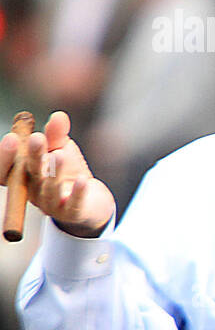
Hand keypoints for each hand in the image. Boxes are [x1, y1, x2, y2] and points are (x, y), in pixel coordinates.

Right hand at [0, 111, 115, 236]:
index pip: (5, 170)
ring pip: (49, 189)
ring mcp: (51, 205)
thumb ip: (57, 135)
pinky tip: (83, 179)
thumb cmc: (67, 173)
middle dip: (32, 156)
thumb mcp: (60, 150)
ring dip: (53, 173)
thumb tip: (58, 115)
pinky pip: (73, 204)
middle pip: (29, 175)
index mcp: (23, 176)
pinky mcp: (72, 213)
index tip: (12, 137)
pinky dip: (78, 192)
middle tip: (38, 138)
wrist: (91, 202)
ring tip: (59, 155)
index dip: (5, 157)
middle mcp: (33, 191)